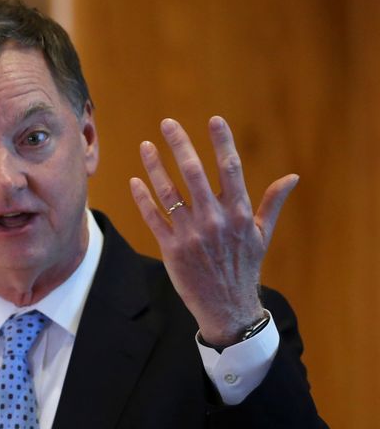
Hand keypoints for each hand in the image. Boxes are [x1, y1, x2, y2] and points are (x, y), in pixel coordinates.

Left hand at [129, 116, 297, 346]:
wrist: (227, 307)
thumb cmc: (244, 267)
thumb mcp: (261, 235)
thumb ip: (271, 203)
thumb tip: (292, 177)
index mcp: (238, 213)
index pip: (230, 168)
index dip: (221, 142)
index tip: (213, 120)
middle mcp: (214, 220)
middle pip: (194, 173)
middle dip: (179, 145)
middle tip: (167, 123)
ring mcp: (190, 234)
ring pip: (168, 192)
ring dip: (155, 166)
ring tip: (146, 146)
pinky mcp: (171, 249)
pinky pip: (153, 218)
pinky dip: (143, 198)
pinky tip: (136, 180)